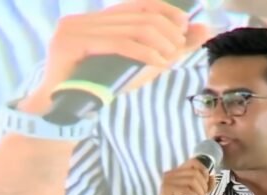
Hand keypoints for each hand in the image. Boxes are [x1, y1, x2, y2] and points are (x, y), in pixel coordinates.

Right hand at [21, 0, 210, 112]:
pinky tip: (158, 64)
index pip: (140, 2)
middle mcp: (83, 18)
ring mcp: (74, 29)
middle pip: (140, 15)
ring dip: (159, 44)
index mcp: (97, 19)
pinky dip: (145, 53)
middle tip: (178, 50)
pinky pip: (119, 43)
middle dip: (167, 32)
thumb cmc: (102, 89)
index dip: (168, 11)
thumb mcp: (142, 65)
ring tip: (169, 60)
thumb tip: (203, 28)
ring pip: (133, 28)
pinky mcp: (71, 44)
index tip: (185, 28)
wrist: (63, 113)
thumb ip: (171, 47)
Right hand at [148, 159, 215, 194]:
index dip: (204, 172)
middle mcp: (170, 174)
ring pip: (192, 181)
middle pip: (195, 173)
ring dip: (200, 192)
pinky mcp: (166, 190)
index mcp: (177, 172)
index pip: (194, 162)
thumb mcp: (198, 194)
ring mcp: (167, 181)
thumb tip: (212, 176)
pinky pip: (186, 190)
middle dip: (203, 186)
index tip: (206, 184)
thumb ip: (206, 185)